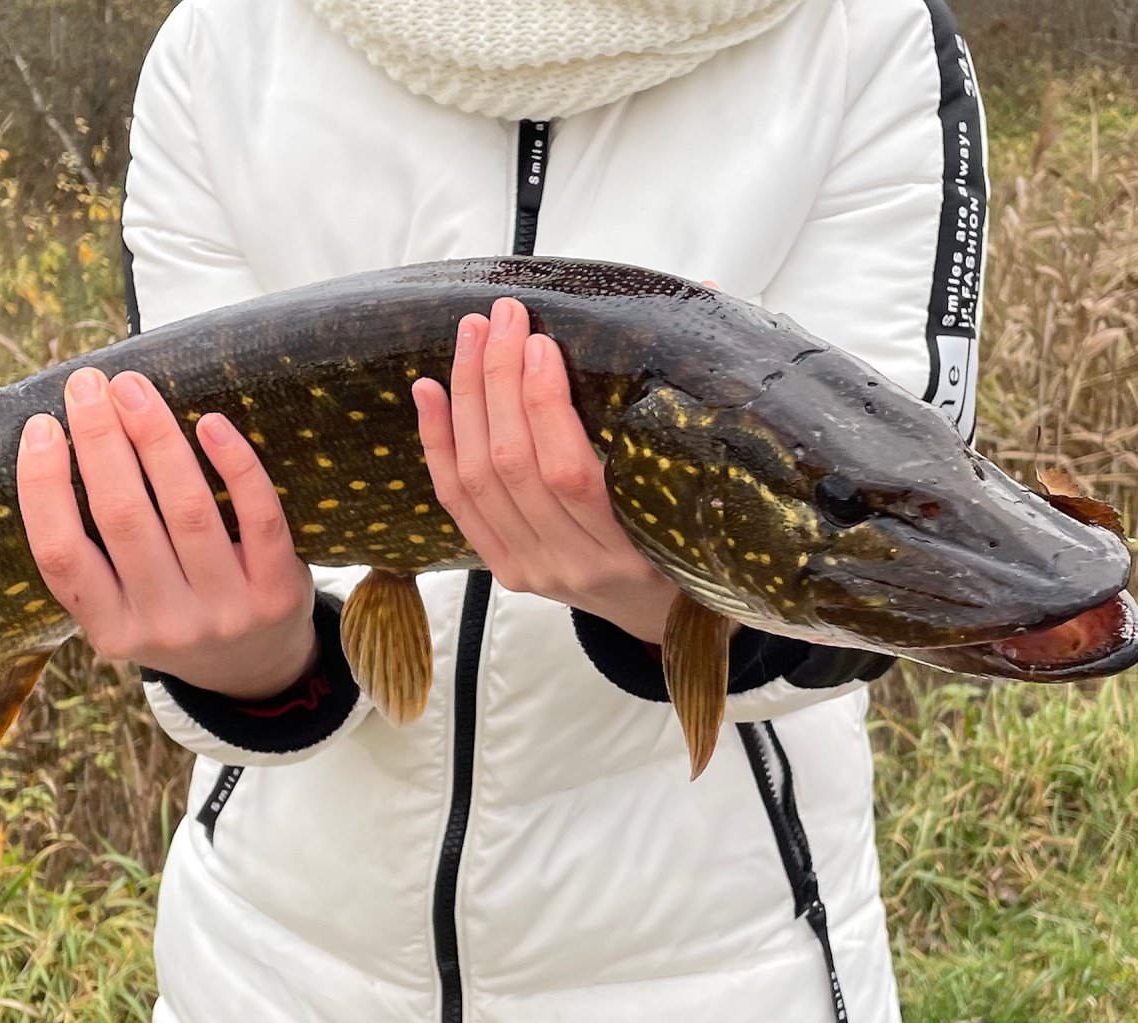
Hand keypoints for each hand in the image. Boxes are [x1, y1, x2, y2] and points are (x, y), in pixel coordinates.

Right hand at [16, 367, 317, 699]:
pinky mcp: (276, 592)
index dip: (44, 487)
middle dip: (100, 440)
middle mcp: (165, 625)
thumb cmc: (176, 614)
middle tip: (87, 384)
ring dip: (156, 438)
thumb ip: (96, 552)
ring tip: (133, 390)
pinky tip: (211, 423)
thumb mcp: (124, 609)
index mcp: (110, 629)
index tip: (40, 426)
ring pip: (187, 510)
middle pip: (123, 519)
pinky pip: (258, 517)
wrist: (257, 670)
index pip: (61, 555)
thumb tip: (64, 438)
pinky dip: (235, 465)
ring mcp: (224, 611)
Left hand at [412, 297, 692, 644]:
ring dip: (466, 398)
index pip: (569, 474)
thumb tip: (703, 291)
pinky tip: (429, 391)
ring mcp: (533, 569)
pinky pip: (456, 502)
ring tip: (470, 335)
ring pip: (476, 478)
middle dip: (498, 380)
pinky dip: (438, 442)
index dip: (544, 404)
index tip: (541, 343)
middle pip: (513, 466)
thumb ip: (699, 390)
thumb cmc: (692, 536)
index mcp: (635, 548)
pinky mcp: (503, 569)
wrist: (666, 615)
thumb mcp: (708, 479)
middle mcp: (576, 564)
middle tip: (501, 319)